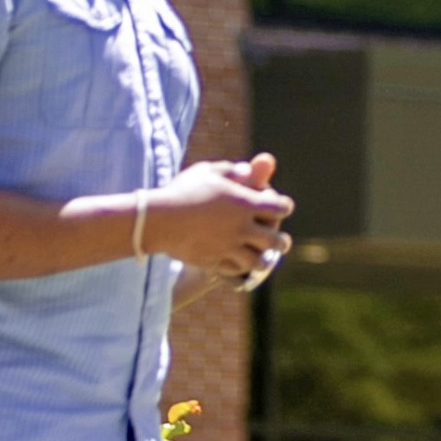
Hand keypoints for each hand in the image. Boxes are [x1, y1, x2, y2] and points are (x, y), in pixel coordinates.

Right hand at [145, 153, 294, 275]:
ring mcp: (229, 247)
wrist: (157, 219)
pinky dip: (241, 268)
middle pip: (274, 240)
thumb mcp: (208, 172)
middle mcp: (242, 228)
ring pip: (258, 261)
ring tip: (265, 260)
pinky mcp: (214, 262)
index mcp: (245, 203)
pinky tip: (241, 264)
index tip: (283, 207)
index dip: (283, 206)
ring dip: (263, 260)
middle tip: (282, 243)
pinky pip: (235, 270)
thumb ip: (232, 171)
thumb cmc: (182, 190)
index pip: (278, 207)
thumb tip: (247, 170)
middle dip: (281, 242)